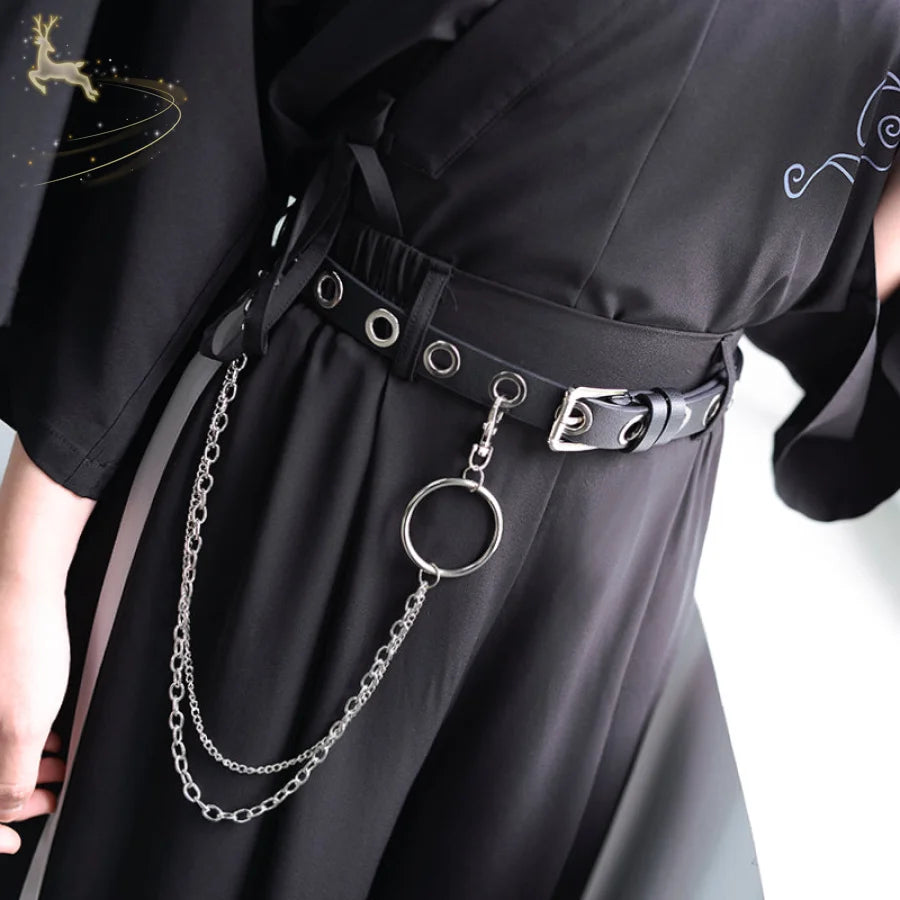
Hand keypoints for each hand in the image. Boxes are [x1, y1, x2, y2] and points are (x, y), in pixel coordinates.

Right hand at [0, 573, 70, 854]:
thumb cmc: (21, 645)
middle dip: (11, 795)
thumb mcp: (21, 725)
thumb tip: (8, 807)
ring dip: (21, 765)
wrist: (20, 581)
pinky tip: (48, 734)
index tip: (15, 842)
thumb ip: (8, 779)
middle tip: (50, 794)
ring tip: (59, 761)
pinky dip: (16, 736)